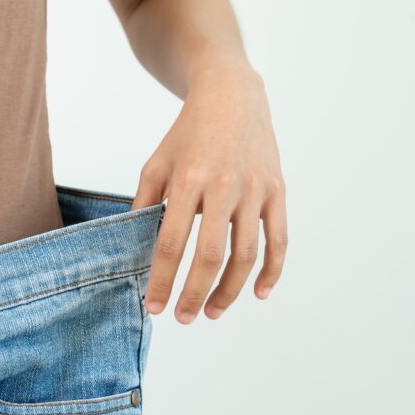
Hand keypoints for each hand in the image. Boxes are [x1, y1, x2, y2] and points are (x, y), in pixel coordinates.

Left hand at [130, 67, 286, 322]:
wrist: (232, 95)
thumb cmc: (187, 133)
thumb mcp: (157, 162)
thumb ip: (145, 204)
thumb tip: (135, 250)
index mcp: (189, 179)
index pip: (173, 242)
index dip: (163, 280)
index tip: (154, 307)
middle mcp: (224, 185)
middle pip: (211, 255)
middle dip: (194, 293)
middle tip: (183, 319)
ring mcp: (255, 189)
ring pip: (247, 254)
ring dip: (230, 291)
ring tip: (212, 312)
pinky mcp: (278, 190)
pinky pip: (278, 239)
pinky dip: (271, 271)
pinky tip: (258, 293)